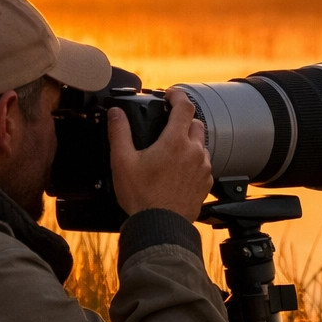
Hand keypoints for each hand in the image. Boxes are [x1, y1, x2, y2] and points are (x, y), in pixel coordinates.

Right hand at [108, 88, 210, 220]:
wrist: (160, 226)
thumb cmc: (142, 196)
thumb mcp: (122, 161)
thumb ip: (119, 133)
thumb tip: (116, 114)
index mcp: (176, 141)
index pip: (185, 106)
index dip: (178, 95)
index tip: (171, 94)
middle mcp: (194, 152)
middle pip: (196, 123)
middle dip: (184, 119)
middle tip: (168, 124)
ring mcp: (203, 168)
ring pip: (201, 145)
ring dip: (190, 141)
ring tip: (172, 150)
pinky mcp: (206, 184)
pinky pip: (204, 164)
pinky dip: (194, 161)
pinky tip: (179, 170)